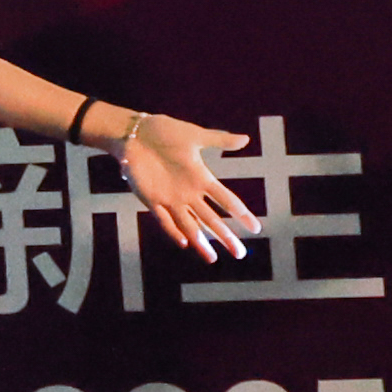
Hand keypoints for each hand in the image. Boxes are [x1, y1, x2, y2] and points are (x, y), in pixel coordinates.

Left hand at [116, 109, 252, 260]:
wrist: (134, 133)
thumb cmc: (164, 131)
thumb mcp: (195, 136)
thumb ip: (219, 140)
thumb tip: (246, 139)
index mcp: (202, 178)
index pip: (227, 200)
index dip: (241, 214)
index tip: (256, 228)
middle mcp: (189, 192)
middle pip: (211, 219)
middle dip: (226, 236)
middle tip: (240, 254)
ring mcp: (170, 198)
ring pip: (189, 225)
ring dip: (201, 242)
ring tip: (213, 259)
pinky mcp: (151, 199)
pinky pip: (164, 220)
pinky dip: (173, 231)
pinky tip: (185, 244)